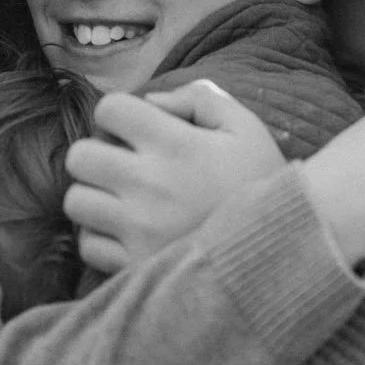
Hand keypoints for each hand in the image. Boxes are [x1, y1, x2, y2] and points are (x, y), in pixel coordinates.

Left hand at [64, 80, 285, 275]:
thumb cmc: (264, 181)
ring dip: (94, 196)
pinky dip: (101, 237)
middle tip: (122, 165)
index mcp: (175, 144)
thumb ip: (199, 98)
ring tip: (122, 200)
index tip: (135, 130)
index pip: (109, 109)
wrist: (288, 250)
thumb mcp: (244, 126)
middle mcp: (150, 185)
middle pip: (79, 157)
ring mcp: (139, 229)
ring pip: (76, 202)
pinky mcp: (136, 266)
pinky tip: (127, 232)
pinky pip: (89, 246)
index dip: (118, 114)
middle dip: (97, 154)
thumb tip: (150, 101)